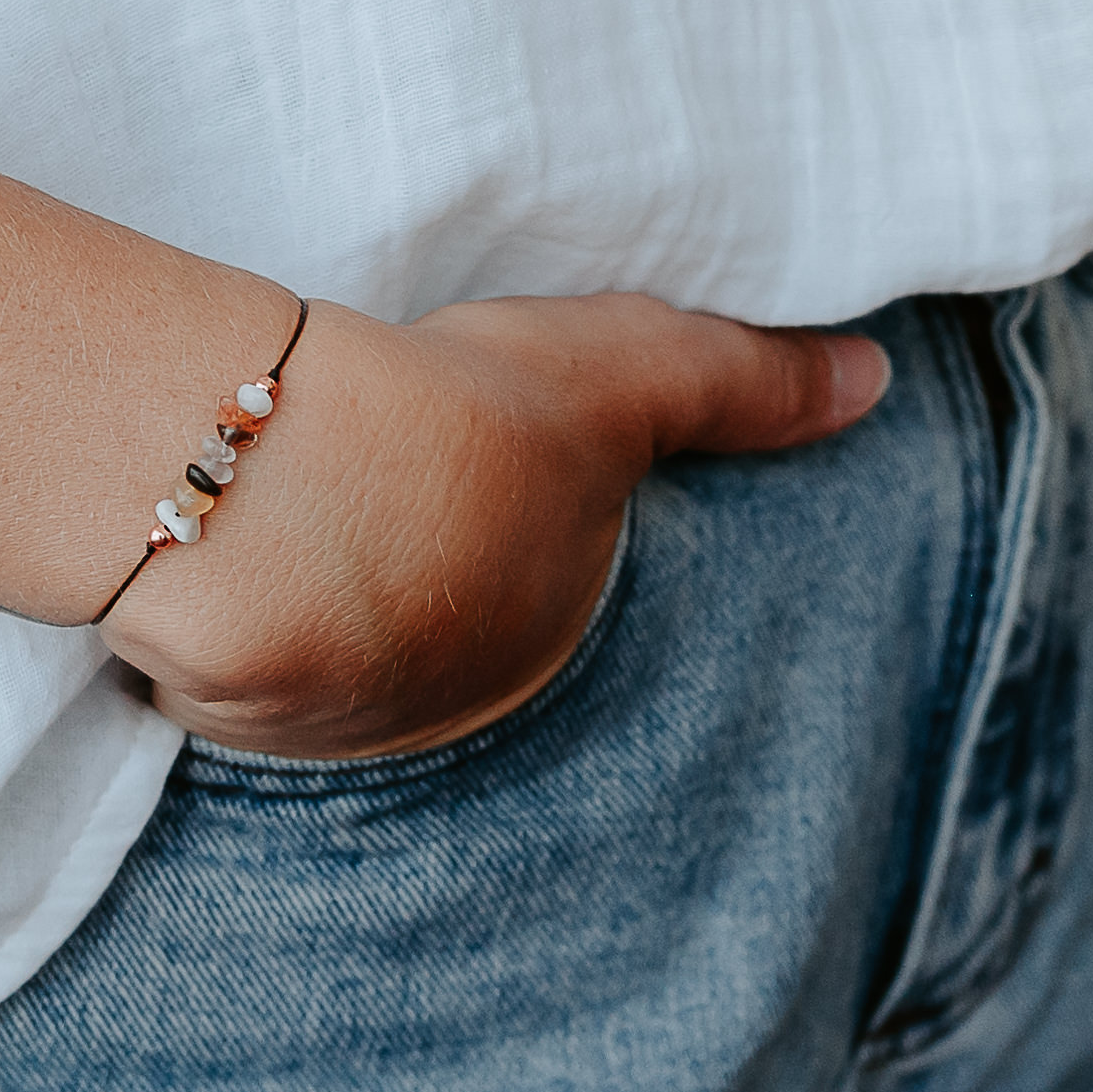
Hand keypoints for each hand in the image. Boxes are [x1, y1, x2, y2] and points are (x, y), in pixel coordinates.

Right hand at [104, 292, 890, 759]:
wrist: (273, 492)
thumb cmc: (464, 434)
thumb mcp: (629, 373)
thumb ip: (746, 380)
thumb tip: (876, 385)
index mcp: (558, 632)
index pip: (553, 596)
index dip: (521, 531)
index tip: (484, 481)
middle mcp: (458, 703)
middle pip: (450, 641)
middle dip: (428, 586)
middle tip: (390, 500)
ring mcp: (336, 718)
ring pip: (342, 662)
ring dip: (324, 607)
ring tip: (293, 524)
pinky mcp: (221, 707)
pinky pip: (240, 663)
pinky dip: (233, 612)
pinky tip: (216, 554)